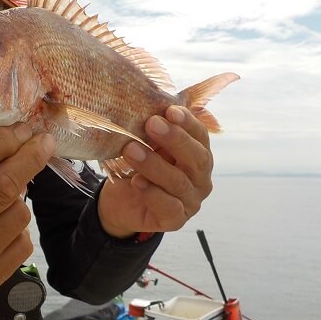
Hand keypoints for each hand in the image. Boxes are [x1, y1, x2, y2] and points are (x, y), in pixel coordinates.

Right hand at [0, 124, 54, 311]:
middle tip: (43, 141)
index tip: (20, 128)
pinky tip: (0, 223)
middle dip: (29, 157)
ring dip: (20, 194)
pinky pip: (22, 243)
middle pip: (3, 186)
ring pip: (19, 214)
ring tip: (5, 191)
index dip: (1, 140)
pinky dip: (17, 226)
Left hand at [97, 106, 213, 237]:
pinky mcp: (176, 221)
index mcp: (198, 155)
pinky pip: (169, 206)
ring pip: (178, 182)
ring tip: (131, 150)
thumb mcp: (146, 143)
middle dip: (175, 139)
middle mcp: (200, 179)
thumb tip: (152, 98)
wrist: (119, 202)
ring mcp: (191, 202)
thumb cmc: (137, 166)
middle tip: (151, 124)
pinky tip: (137, 181)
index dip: (188, 122)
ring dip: (154, 164)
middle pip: (197, 159)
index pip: (200, 136)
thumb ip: (154, 126)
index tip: (169, 110)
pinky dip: (152, 193)